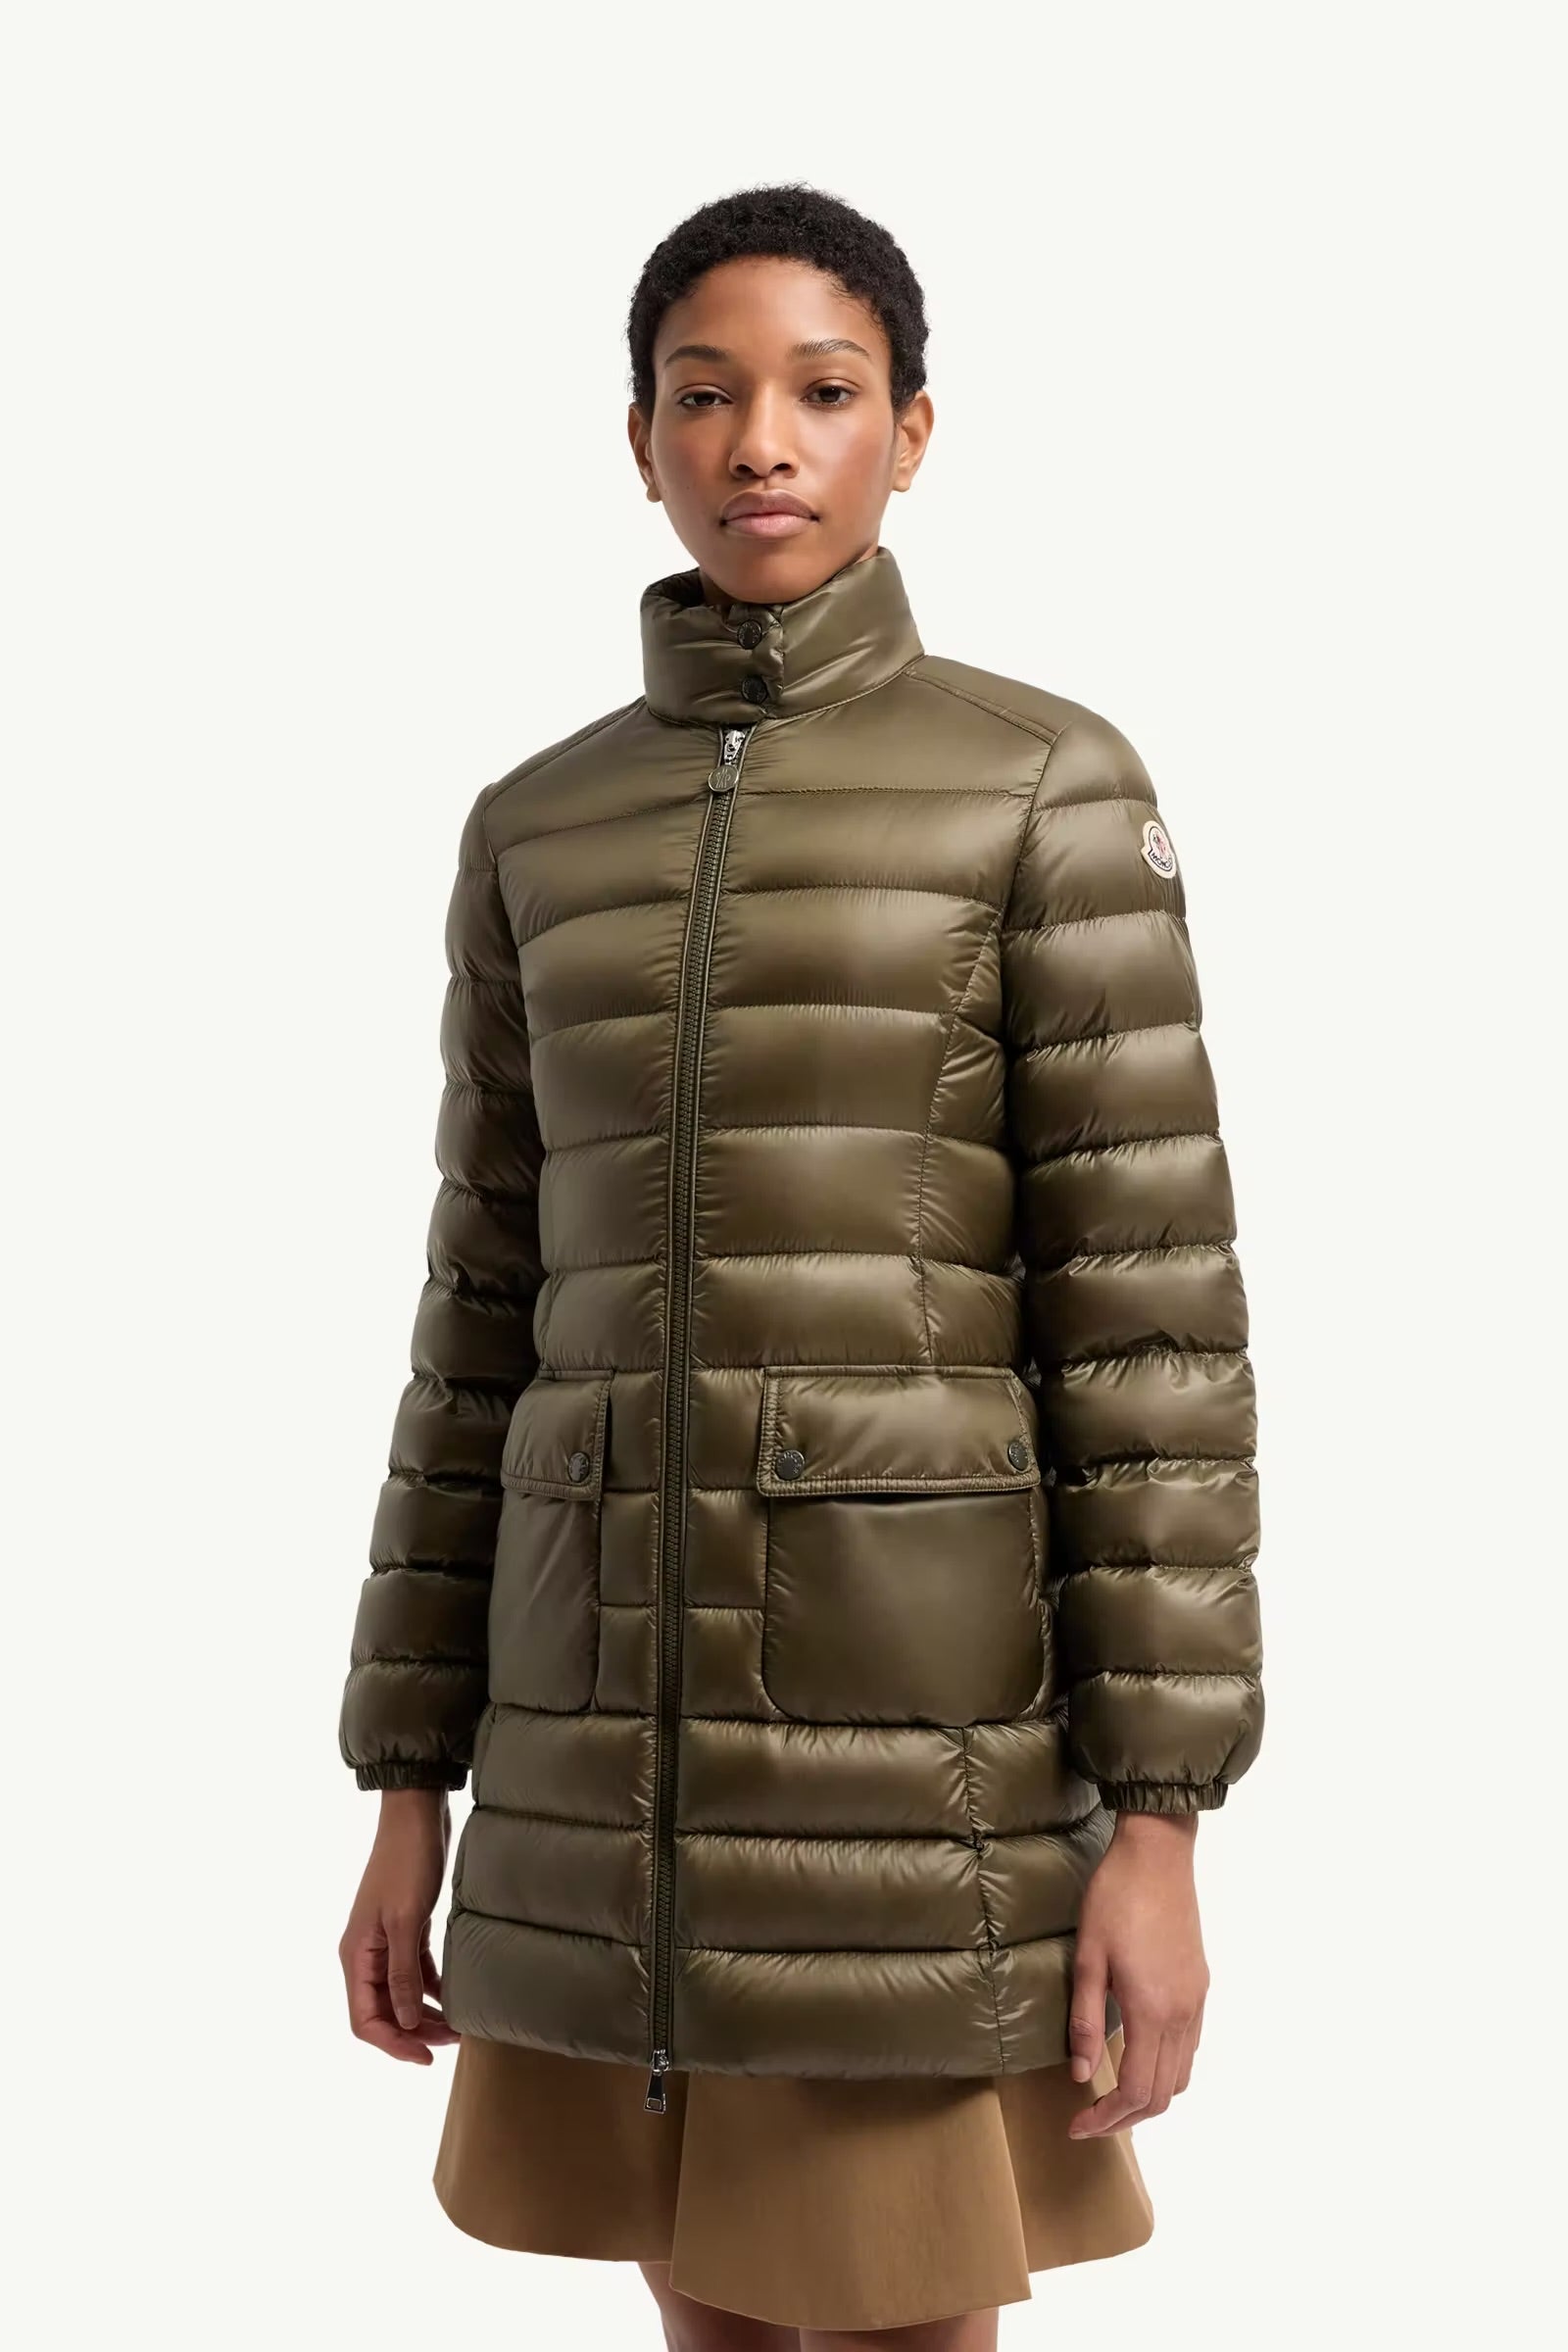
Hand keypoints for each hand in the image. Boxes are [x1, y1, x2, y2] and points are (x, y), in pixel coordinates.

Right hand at [339, 1788, 461, 2064]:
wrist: (416, 1816)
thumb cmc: (408, 1863)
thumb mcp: (406, 1921)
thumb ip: (402, 1975)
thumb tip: (406, 2024)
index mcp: (356, 1956)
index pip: (365, 2020)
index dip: (394, 2044)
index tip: (426, 2058)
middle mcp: (365, 1955)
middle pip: (382, 2013)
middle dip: (414, 2033)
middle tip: (453, 2043)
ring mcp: (385, 1943)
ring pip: (400, 1996)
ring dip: (425, 2015)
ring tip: (459, 2027)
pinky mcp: (406, 1931)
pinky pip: (414, 1973)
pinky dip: (432, 1990)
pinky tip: (455, 1999)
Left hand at [1065, 1811, 1208, 2136]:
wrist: (1159, 1852)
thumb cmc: (1115, 1898)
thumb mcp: (1088, 1958)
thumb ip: (1086, 2021)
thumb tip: (1082, 2075)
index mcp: (1153, 2010)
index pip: (1136, 2091)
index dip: (1106, 2118)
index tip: (1077, 2125)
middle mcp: (1183, 2013)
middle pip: (1163, 2094)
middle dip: (1126, 2117)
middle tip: (1089, 2118)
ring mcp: (1196, 1999)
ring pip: (1181, 2074)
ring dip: (1149, 2095)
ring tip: (1112, 2093)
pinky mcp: (1200, 1984)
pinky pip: (1189, 2046)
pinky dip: (1166, 2067)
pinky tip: (1138, 2054)